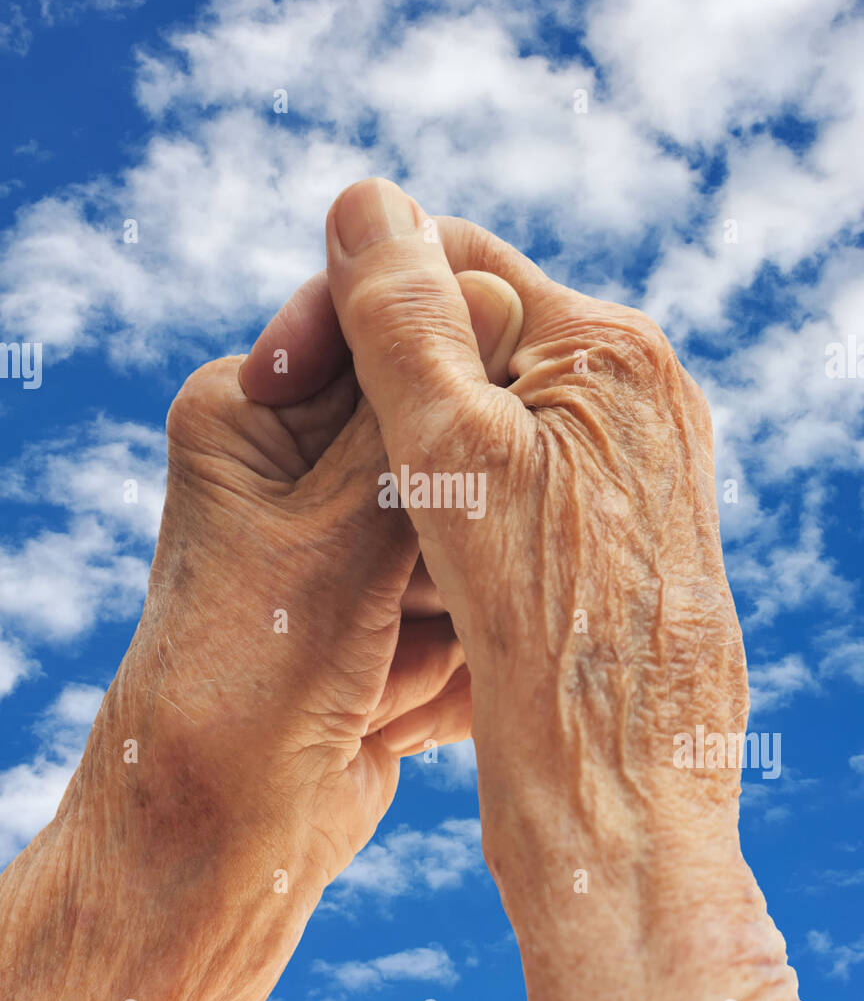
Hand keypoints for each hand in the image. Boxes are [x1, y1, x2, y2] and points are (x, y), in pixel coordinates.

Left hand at [0, 246, 521, 1000]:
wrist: (222, 841)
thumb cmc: (247, 680)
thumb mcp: (338, 531)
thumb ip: (419, 420)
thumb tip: (489, 284)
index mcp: (252, 409)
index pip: (381, 334)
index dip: (456, 379)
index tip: (504, 431)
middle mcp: (298, 465)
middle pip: (437, 436)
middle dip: (455, 519)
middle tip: (419, 586)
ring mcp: (347, 541)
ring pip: (466, 522)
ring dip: (455, 599)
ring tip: (386, 660)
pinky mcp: (384, 608)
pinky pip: (463, 596)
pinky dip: (453, 649)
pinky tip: (397, 695)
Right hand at [322, 177, 848, 1000]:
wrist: (624, 799)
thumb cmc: (543, 633)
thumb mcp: (452, 458)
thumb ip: (402, 323)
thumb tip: (363, 200)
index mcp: (611, 353)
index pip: (455, 264)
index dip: (348, 300)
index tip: (275, 371)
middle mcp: (638, 399)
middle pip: (471, 342)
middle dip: (379, 387)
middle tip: (305, 448)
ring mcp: (632, 469)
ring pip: (484, 422)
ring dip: (404, 454)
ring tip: (356, 516)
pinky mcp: (616, 536)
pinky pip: (510, 490)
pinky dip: (446, 511)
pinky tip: (409, 562)